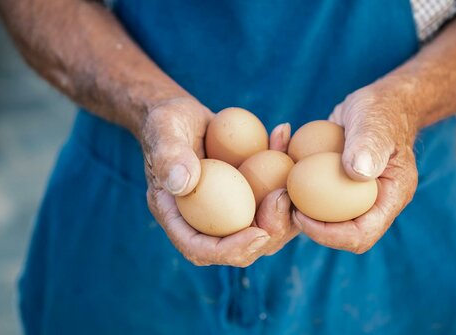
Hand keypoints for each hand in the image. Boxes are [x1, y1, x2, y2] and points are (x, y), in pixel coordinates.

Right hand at [143, 98, 294, 265]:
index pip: (200, 249)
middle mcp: (204, 221)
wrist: (181, 113)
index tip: (258, 233)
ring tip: (293, 173)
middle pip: (239, 246)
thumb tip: (183, 184)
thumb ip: (169, 155)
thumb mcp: (162, 131)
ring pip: (263, 226)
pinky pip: (270, 195)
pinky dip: (283, 171)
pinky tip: (282, 136)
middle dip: (269, 231)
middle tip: (284, 198)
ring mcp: (228, 210)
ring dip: (286, 207)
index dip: (231, 250)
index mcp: (176, 217)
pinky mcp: (247, 194)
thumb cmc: (166, 121)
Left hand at [293, 83, 418, 253]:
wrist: (382, 102)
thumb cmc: (382, 110)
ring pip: (326, 218)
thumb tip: (356, 172)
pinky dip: (297, 184)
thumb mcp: (376, 123)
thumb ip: (368, 145)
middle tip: (283, 205)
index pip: (363, 234)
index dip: (331, 235)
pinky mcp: (338, 185)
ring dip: (300, 208)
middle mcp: (374, 204)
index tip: (301, 215)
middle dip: (310, 228)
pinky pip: (317, 196)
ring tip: (279, 188)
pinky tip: (281, 160)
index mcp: (391, 198)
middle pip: (342, 234)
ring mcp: (356, 197)